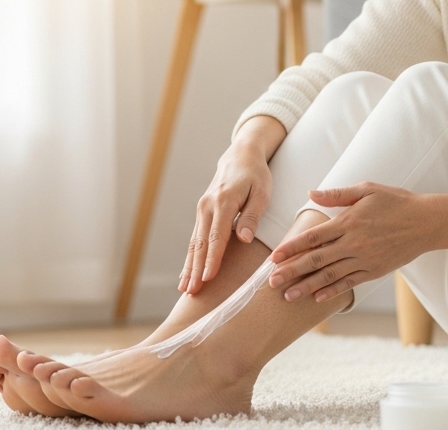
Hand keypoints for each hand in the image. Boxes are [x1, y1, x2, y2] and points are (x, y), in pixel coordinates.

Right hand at [181, 132, 276, 293]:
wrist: (240, 156)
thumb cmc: (256, 175)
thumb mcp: (262, 192)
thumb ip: (252, 215)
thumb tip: (244, 239)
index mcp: (224, 201)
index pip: (217, 236)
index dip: (212, 259)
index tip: (208, 278)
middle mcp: (208, 206)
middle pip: (200, 243)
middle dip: (195, 269)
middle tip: (191, 292)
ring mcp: (202, 209)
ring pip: (194, 243)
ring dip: (189, 266)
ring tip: (185, 288)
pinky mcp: (201, 213)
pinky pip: (195, 238)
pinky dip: (190, 257)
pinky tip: (186, 273)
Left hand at [267, 182, 434, 303]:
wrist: (427, 222)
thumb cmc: (396, 202)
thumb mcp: (367, 189)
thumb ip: (337, 194)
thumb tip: (310, 192)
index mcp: (348, 222)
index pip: (313, 237)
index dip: (291, 248)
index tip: (274, 257)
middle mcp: (354, 244)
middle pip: (316, 260)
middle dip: (291, 272)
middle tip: (271, 282)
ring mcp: (364, 260)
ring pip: (329, 276)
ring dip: (306, 287)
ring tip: (287, 296)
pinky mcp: (374, 271)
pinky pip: (349, 283)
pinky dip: (332, 292)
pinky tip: (317, 298)